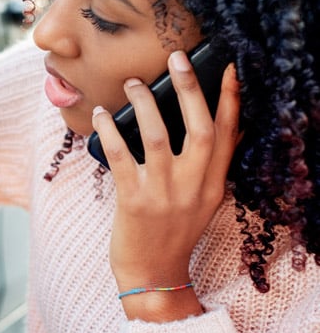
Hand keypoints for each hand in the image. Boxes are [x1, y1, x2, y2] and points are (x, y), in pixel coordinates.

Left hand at [91, 51, 239, 320]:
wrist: (152, 275)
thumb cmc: (173, 233)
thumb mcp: (204, 201)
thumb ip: (210, 167)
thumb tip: (222, 128)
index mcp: (213, 185)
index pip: (227, 135)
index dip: (230, 100)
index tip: (230, 68)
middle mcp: (193, 187)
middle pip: (198, 128)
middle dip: (189, 89)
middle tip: (176, 57)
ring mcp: (163, 194)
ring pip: (156, 136)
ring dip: (144, 103)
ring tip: (133, 83)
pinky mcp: (133, 201)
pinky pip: (120, 156)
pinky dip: (109, 131)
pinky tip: (101, 115)